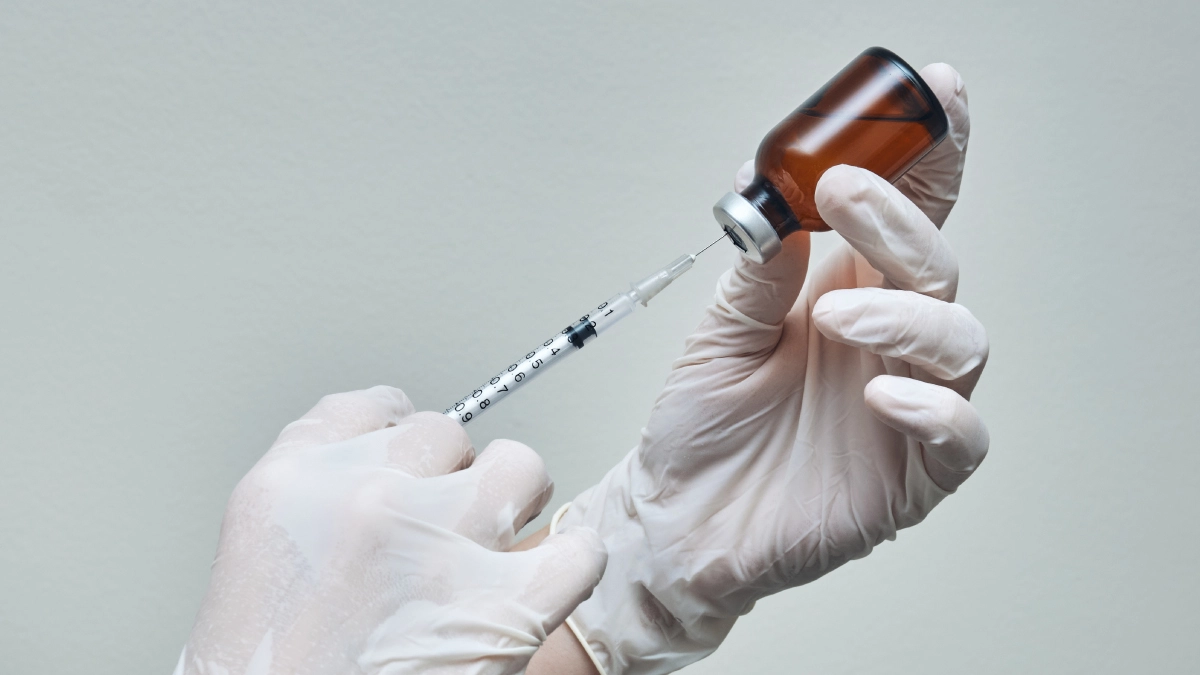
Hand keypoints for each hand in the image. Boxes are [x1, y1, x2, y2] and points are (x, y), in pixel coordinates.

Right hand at [176, 386, 606, 674]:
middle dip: (452, 475)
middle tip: (447, 526)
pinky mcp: (505, 607)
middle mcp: (364, 498)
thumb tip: (382, 474)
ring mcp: (437, 546)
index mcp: (288, 485)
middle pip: (443, 432)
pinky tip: (547, 586)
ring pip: (519, 467)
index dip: (398, 432)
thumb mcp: (258, 564)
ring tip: (501, 544)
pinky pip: (577, 550)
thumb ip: (315, 502)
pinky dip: (572, 567)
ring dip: (516, 502)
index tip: (412, 459)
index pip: (367, 408)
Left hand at [552, 64, 985, 674]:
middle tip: (845, 193)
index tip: (938, 91)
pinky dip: (935, 410)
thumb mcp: (715, 338)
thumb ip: (756, 276)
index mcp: (844, 295)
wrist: (678, 523)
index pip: (906, 216)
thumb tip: (775, 204)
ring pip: (961, 340)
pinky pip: (960, 437)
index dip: (932, 155)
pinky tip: (884, 396)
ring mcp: (906, 407)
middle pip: (935, 265)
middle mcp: (884, 344)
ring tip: (836, 315)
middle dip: (900, 222)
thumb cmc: (699, 429)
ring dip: (907, 314)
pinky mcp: (911, 476)